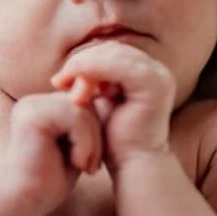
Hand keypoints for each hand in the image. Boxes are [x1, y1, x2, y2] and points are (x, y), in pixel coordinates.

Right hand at [5, 90, 102, 209]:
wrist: (24, 204)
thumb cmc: (51, 178)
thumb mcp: (76, 144)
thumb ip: (87, 119)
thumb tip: (106, 95)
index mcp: (41, 105)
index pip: (82, 99)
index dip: (95, 126)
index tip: (93, 157)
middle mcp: (33, 101)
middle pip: (84, 100)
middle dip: (96, 132)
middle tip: (93, 164)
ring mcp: (30, 106)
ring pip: (82, 109)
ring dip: (92, 141)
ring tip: (86, 165)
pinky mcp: (31, 116)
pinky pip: (75, 117)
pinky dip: (85, 143)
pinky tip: (77, 163)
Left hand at [51, 42, 174, 168]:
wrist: (133, 165)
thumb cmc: (116, 141)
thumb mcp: (101, 105)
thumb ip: (92, 84)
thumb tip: (69, 69)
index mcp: (147, 72)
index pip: (112, 53)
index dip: (85, 60)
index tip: (60, 79)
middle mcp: (157, 70)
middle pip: (113, 50)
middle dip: (82, 62)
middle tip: (57, 81)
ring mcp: (159, 76)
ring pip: (114, 55)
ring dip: (85, 66)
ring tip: (63, 84)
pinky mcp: (154, 85)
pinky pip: (120, 68)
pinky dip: (94, 71)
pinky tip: (77, 87)